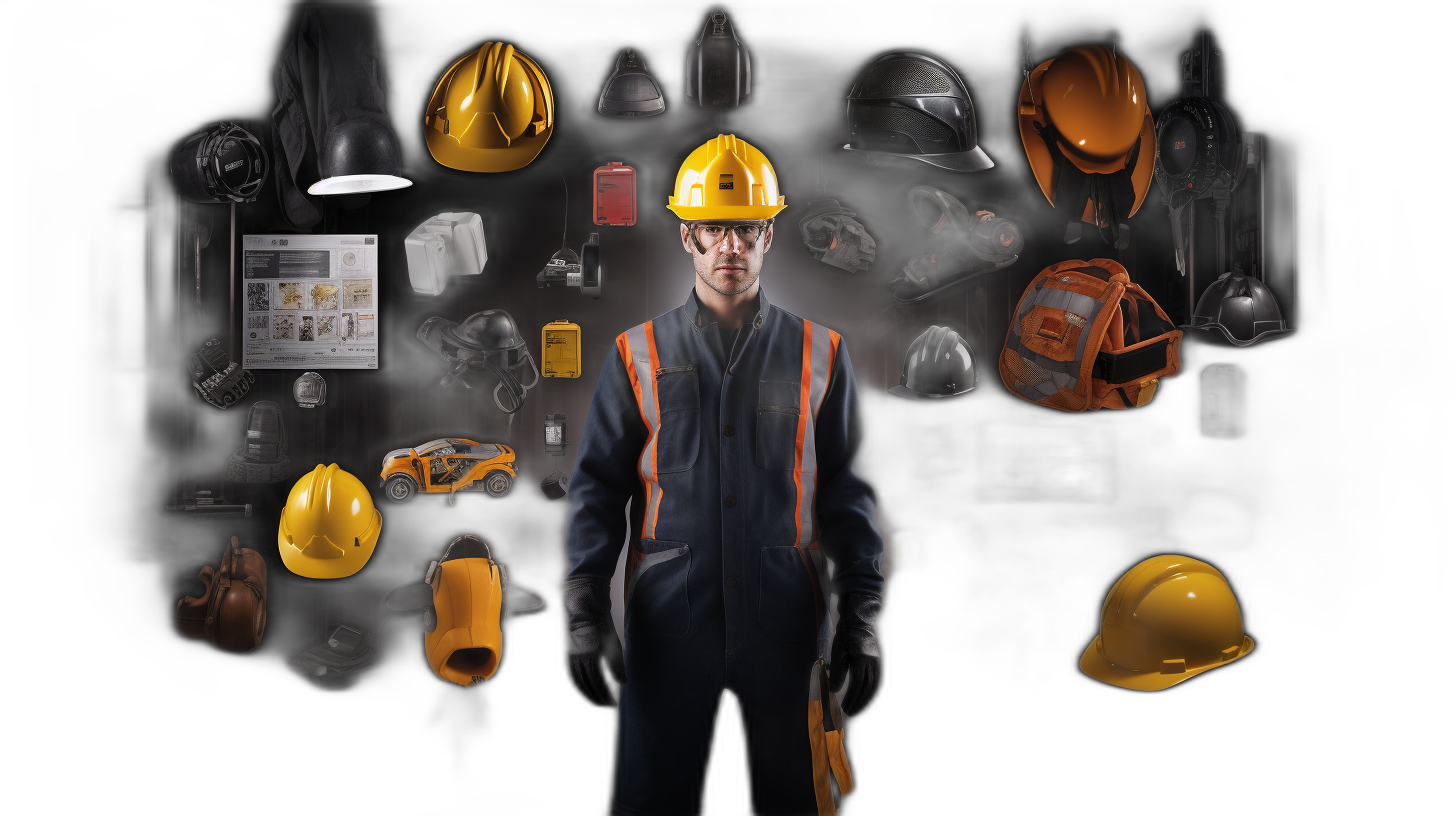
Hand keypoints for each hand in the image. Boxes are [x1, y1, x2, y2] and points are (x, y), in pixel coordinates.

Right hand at [562, 577, 626, 708]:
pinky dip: (581, 685)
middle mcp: (578, 659)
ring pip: (578, 682)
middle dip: (596, 697)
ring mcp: (573, 657)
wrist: (586, 613)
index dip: (605, 695)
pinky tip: (588, 689)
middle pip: (586, 685)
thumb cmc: (603, 628)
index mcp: (590, 656)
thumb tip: (622, 681)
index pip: (597, 682)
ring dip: (587, 693)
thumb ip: (617, 664)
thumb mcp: (614, 645)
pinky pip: (575, 675)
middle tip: (605, 705)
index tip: (612, 704)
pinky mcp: (571, 656)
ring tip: (597, 701)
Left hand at [829, 592, 881, 716]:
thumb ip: (837, 671)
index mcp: (862, 659)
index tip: (843, 707)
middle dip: (858, 702)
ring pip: (873, 687)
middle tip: (849, 713)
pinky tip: (862, 698)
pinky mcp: (877, 662)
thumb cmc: (846, 635)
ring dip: (864, 700)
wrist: (859, 622)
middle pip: (867, 688)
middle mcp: (873, 662)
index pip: (857, 684)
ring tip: (855, 709)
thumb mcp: (837, 652)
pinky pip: (875, 682)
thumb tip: (834, 689)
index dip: (851, 697)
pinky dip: (869, 692)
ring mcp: (877, 662)